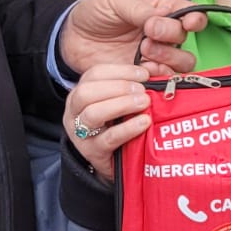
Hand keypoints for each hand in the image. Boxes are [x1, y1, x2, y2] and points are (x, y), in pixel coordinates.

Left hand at [60, 0, 206, 74]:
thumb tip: (160, 20)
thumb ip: (140, 8)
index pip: (192, 13)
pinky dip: (158, 77)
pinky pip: (164, 81)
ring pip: (182, 63)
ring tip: (144, 51)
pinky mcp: (145, 76)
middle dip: (171, 37)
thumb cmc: (96, 12)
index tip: (188, 23)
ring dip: (168, 58)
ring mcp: (156, 56)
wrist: (71, 38)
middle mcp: (164, 34)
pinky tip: (141, 70)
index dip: (196, 19)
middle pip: (187, 40)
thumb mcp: (115, 0)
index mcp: (162, 9)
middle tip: (148, 36)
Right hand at [66, 64, 156, 180]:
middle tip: (142, 90)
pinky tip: (144, 122)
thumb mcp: (125, 100)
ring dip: (121, 105)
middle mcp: (75, 111)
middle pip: (87, 92)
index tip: (144, 74)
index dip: (120, 71)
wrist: (116, 162)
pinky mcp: (92, 152)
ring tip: (144, 103)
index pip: (95, 74)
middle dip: (118, 87)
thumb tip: (154, 67)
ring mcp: (80, 133)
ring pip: (92, 114)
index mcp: (82, 92)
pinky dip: (127, 128)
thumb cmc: (121, 124)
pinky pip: (108, 138)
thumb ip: (138, 82)